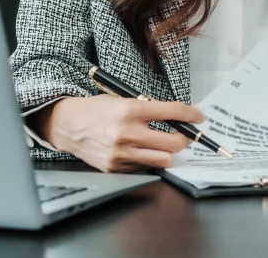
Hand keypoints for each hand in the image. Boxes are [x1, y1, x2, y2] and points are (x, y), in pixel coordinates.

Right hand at [29, 95, 202, 172]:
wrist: (68, 126)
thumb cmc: (97, 110)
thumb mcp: (122, 99)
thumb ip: (148, 108)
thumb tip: (178, 113)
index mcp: (129, 110)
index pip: (171, 112)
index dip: (190, 114)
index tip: (198, 116)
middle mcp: (127, 133)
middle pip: (174, 142)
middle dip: (186, 138)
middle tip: (186, 134)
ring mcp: (122, 153)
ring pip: (164, 159)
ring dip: (169, 152)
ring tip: (165, 144)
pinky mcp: (116, 167)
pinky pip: (145, 167)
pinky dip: (149, 160)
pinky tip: (144, 151)